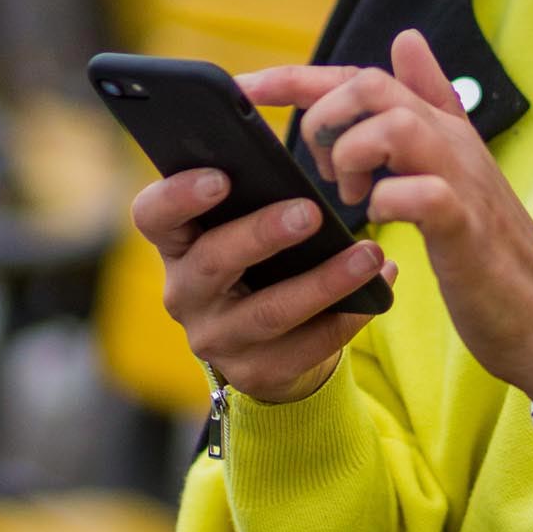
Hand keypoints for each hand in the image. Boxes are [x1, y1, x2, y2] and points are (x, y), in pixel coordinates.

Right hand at [130, 171, 396, 405]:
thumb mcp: (241, 227)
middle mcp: (185, 293)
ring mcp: (215, 339)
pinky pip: (306, 346)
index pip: (153, 215)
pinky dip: (348, 316)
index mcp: (176, 244)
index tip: (221, 177)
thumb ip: (254, 195)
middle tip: (311, 212)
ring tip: (369, 255)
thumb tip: (296, 159)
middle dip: (263, 235)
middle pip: (214, 262)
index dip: (178, 196)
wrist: (269, 343)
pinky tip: (378, 290)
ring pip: (268, 312)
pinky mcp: (254, 373)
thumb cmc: (259, 260)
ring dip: (324, 282)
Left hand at [238, 29, 532, 420]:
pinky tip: (381, 226)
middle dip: (325, 120)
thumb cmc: (488, 247)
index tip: (242, 88)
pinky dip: (389, 204)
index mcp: (440, 126)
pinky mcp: (467, 227)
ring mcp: (462, 180)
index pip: (360, 76)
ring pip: (395, 126)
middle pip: (373, 86)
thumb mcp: (451, 166)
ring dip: (353, 155)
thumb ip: (428, 103)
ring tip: (351, 196)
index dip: (296, 78)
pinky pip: (422, 194)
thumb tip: (406, 39)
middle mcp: (451, 141)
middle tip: (322, 172)